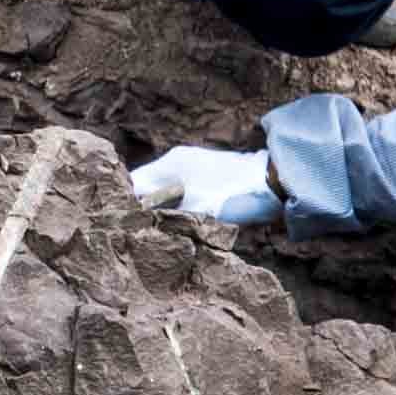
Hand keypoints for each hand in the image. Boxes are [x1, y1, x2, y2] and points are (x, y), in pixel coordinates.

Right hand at [129, 143, 278, 224]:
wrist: (275, 184)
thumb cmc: (232, 194)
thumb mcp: (193, 209)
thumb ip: (163, 215)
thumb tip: (139, 223)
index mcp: (169, 163)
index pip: (132, 183)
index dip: (124, 204)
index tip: (119, 225)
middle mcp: (178, 162)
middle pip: (148, 187)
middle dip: (141, 209)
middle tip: (135, 232)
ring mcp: (194, 168)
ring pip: (165, 192)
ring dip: (160, 210)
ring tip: (155, 232)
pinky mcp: (207, 179)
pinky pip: (181, 194)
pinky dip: (177, 208)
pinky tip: (179, 224)